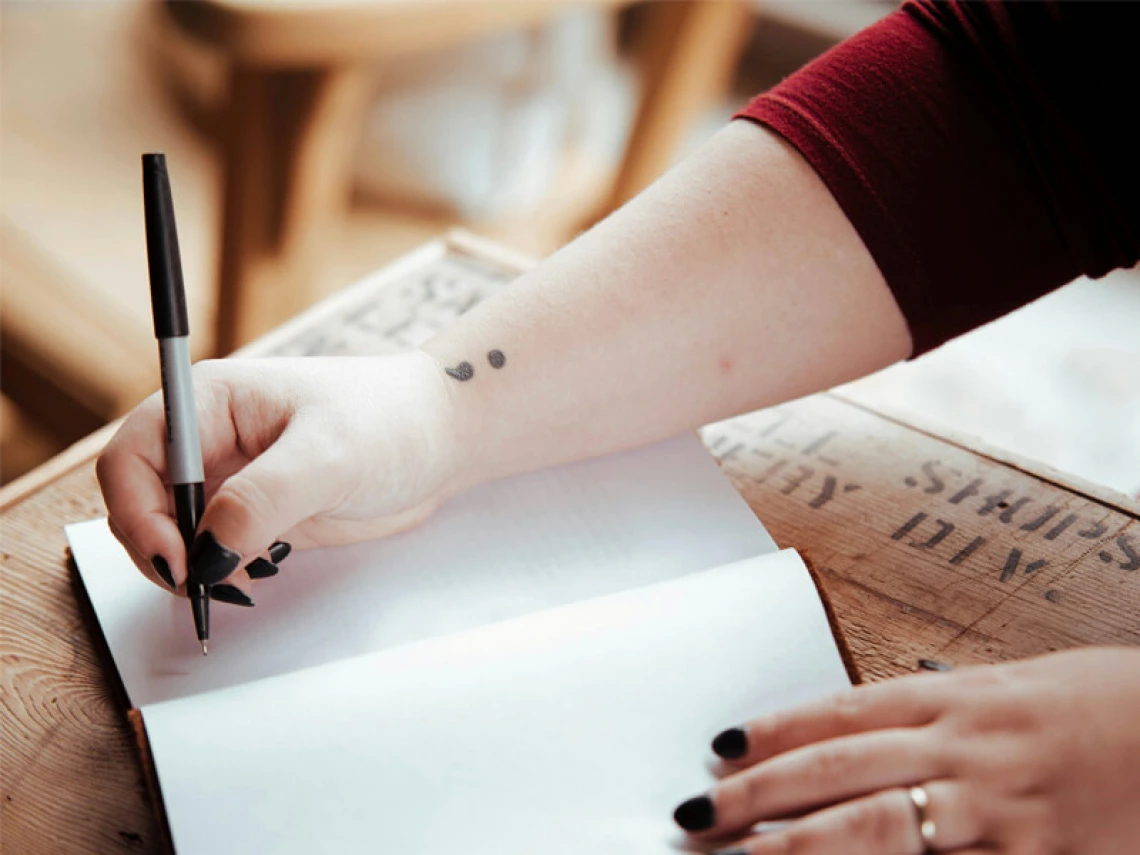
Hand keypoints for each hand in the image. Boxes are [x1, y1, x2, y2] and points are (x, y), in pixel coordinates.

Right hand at [97, 351, 459, 597]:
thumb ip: (263, 499)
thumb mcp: (328, 455)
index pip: (133, 456)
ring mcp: (232, 480)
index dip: (137, 509)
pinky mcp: (257, 515)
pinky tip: (253, 581)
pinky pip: (212, 553)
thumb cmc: (393, 420)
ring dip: (189, 569)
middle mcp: (210, 440)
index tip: (175, 556)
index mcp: (211, 402)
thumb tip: (206, 551)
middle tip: (203, 585)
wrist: (443, 439)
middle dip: (159, 548)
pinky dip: (217, 576)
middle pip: (141, 502)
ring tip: (237, 583)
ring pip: (172, 535)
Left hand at [672, 646, 1139, 853]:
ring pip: (873, 829)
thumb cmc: (1110, 707)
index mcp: (960, 699)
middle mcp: (967, 748)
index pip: (842, 713)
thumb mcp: (1018, 685)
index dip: (775, 731)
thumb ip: (942, 706)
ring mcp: (998, 810)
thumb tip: (867, 724)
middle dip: (757, 797)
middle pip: (837, 772)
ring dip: (794, 847)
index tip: (721, 747)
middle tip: (695, 814)